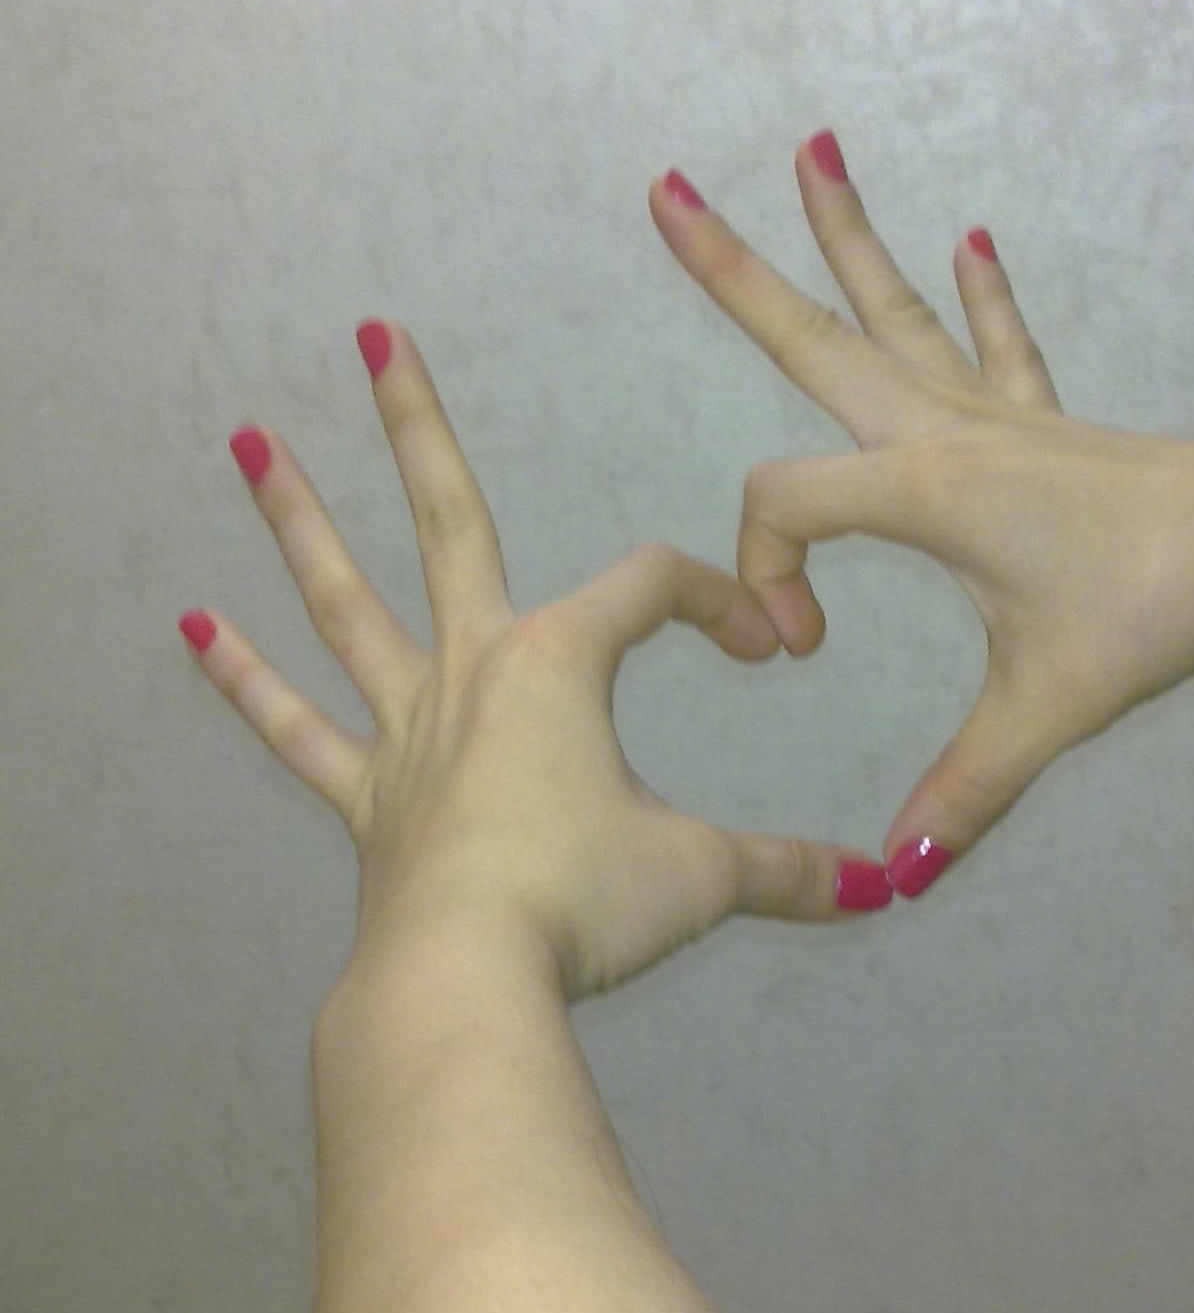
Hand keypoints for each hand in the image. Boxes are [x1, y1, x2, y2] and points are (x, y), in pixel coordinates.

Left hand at [179, 321, 886, 1000]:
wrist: (469, 977)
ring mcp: (406, 729)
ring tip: (248, 439)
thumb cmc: (586, 904)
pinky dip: (245, 680)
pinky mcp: (366, 795)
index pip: (650, 587)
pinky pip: (296, 728)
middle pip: (448, 520)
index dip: (716, 598)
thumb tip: (881, 884)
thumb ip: (790, 872)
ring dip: (299, 519)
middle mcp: (473, 671)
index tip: (763, 644)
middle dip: (414, 424)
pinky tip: (194, 626)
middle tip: (374, 334)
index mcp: (560, 664)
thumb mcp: (704, 876)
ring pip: (345, 603)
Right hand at [650, 136, 1193, 892]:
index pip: (782, 503)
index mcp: (922, 489)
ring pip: (896, 313)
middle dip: (731, 268)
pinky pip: (995, 344)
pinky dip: (978, 295)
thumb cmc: (1153, 604)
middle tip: (664, 191)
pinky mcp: (1040, 420)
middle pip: (813, 336)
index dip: (762, 574)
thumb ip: (963, 789)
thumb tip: (896, 872)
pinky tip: (971, 240)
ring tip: (810, 153)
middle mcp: (940, 430)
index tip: (798, 647)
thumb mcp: (1047, 706)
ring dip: (847, 239)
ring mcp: (992, 414)